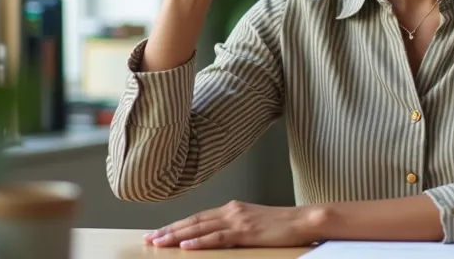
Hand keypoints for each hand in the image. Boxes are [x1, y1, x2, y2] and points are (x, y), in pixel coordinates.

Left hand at [143, 200, 323, 249]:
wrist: (304, 220)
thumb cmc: (283, 225)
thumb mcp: (254, 223)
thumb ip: (236, 228)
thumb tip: (219, 239)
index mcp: (233, 209)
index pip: (198, 217)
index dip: (177, 225)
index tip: (159, 232)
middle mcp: (231, 210)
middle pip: (194, 221)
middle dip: (169, 230)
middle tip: (149, 238)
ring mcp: (238, 220)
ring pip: (200, 228)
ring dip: (177, 236)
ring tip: (159, 243)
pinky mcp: (246, 231)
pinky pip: (218, 237)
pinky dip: (200, 241)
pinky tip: (186, 245)